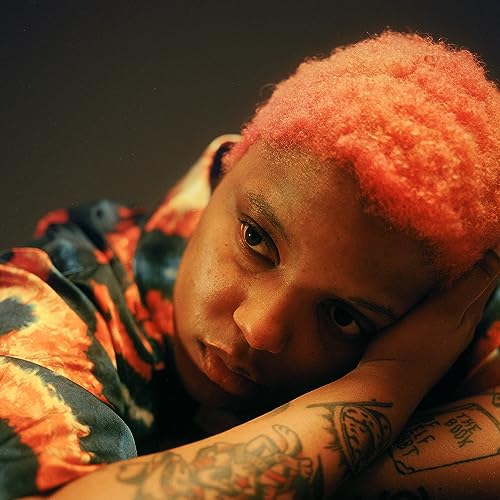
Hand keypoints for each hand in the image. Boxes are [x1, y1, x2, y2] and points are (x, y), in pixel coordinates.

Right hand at [359, 246, 499, 395]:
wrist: (385, 384)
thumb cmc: (411, 346)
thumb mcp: (444, 312)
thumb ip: (470, 286)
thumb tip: (494, 255)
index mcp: (469, 312)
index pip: (489, 275)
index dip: (489, 253)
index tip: (479, 229)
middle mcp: (461, 321)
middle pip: (474, 284)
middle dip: (474, 260)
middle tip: (463, 236)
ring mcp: (442, 330)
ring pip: (456, 294)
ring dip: (456, 274)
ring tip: (443, 252)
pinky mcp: (423, 334)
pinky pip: (439, 304)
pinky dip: (439, 288)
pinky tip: (423, 284)